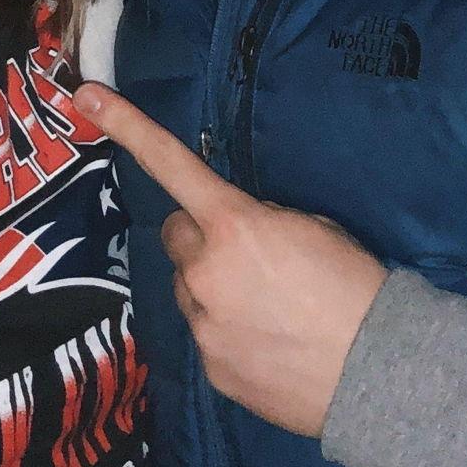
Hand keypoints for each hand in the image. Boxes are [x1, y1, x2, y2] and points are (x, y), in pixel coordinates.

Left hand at [74, 82, 384, 437]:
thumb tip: (235, 235)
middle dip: (202, 239)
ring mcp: (204, 325)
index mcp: (233, 224)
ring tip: (267, 310)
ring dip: (214, 289)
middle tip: (250, 259)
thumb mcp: (309, 227)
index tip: (85, 95)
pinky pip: (206, 336)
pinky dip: (228, 334)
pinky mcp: (212, 371)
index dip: (125, 125)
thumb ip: (257, 222)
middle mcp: (205, 271)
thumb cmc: (355, 285)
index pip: (169, 163)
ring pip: (190, 290)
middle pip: (177, 236)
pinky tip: (269, 345)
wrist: (381, 372)